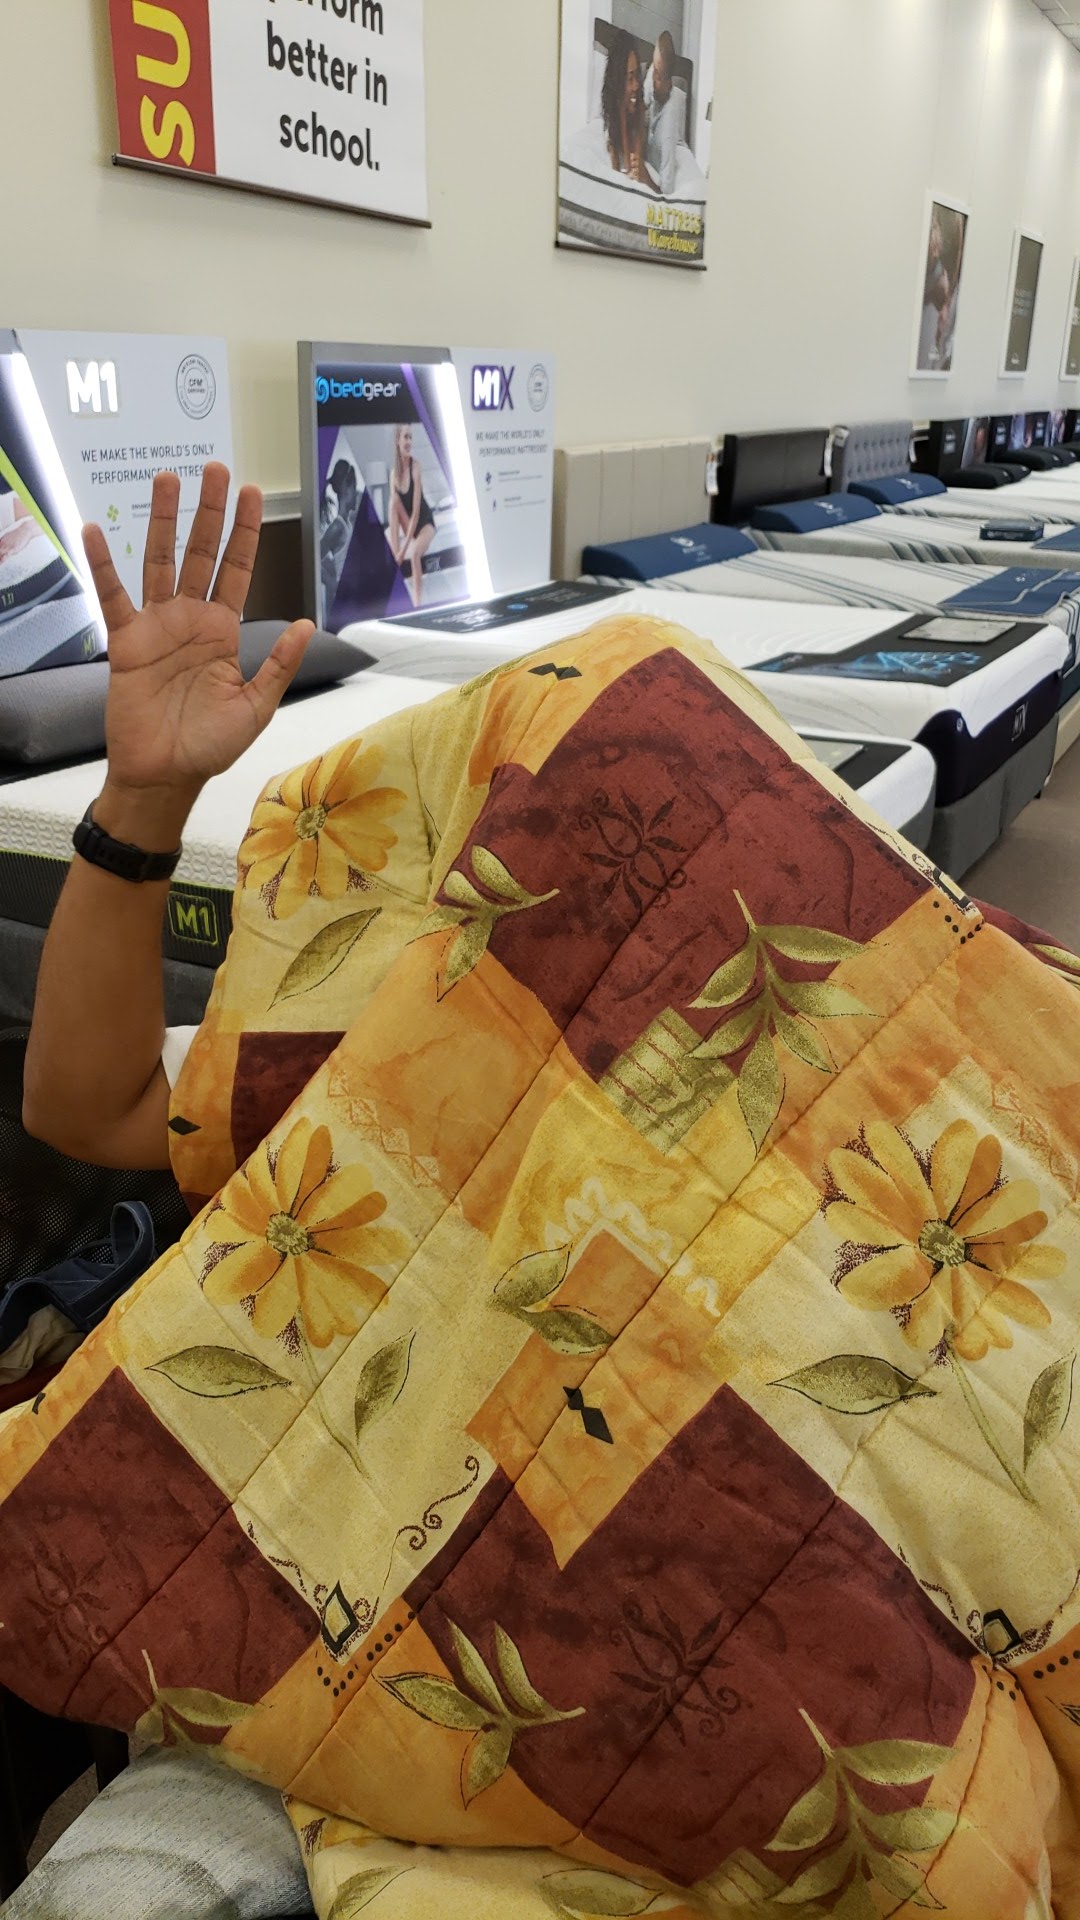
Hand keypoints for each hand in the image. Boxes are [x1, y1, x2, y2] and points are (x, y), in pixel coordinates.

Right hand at [84, 464, 312, 827]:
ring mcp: (157, 626)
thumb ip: (279, 663)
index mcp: (224, 631)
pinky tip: (97, 530)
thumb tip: (307, 623)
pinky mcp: (126, 641)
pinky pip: (113, 596)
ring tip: (168, 478)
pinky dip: (104, 563)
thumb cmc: (210, 746)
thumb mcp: (256, 706)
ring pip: (160, 561)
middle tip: (214, 469)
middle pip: (201, 553)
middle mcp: (191, 620)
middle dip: (209, 511)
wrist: (166, 775)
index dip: (245, 532)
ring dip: (163, 520)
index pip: (237, 569)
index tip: (250, 493)